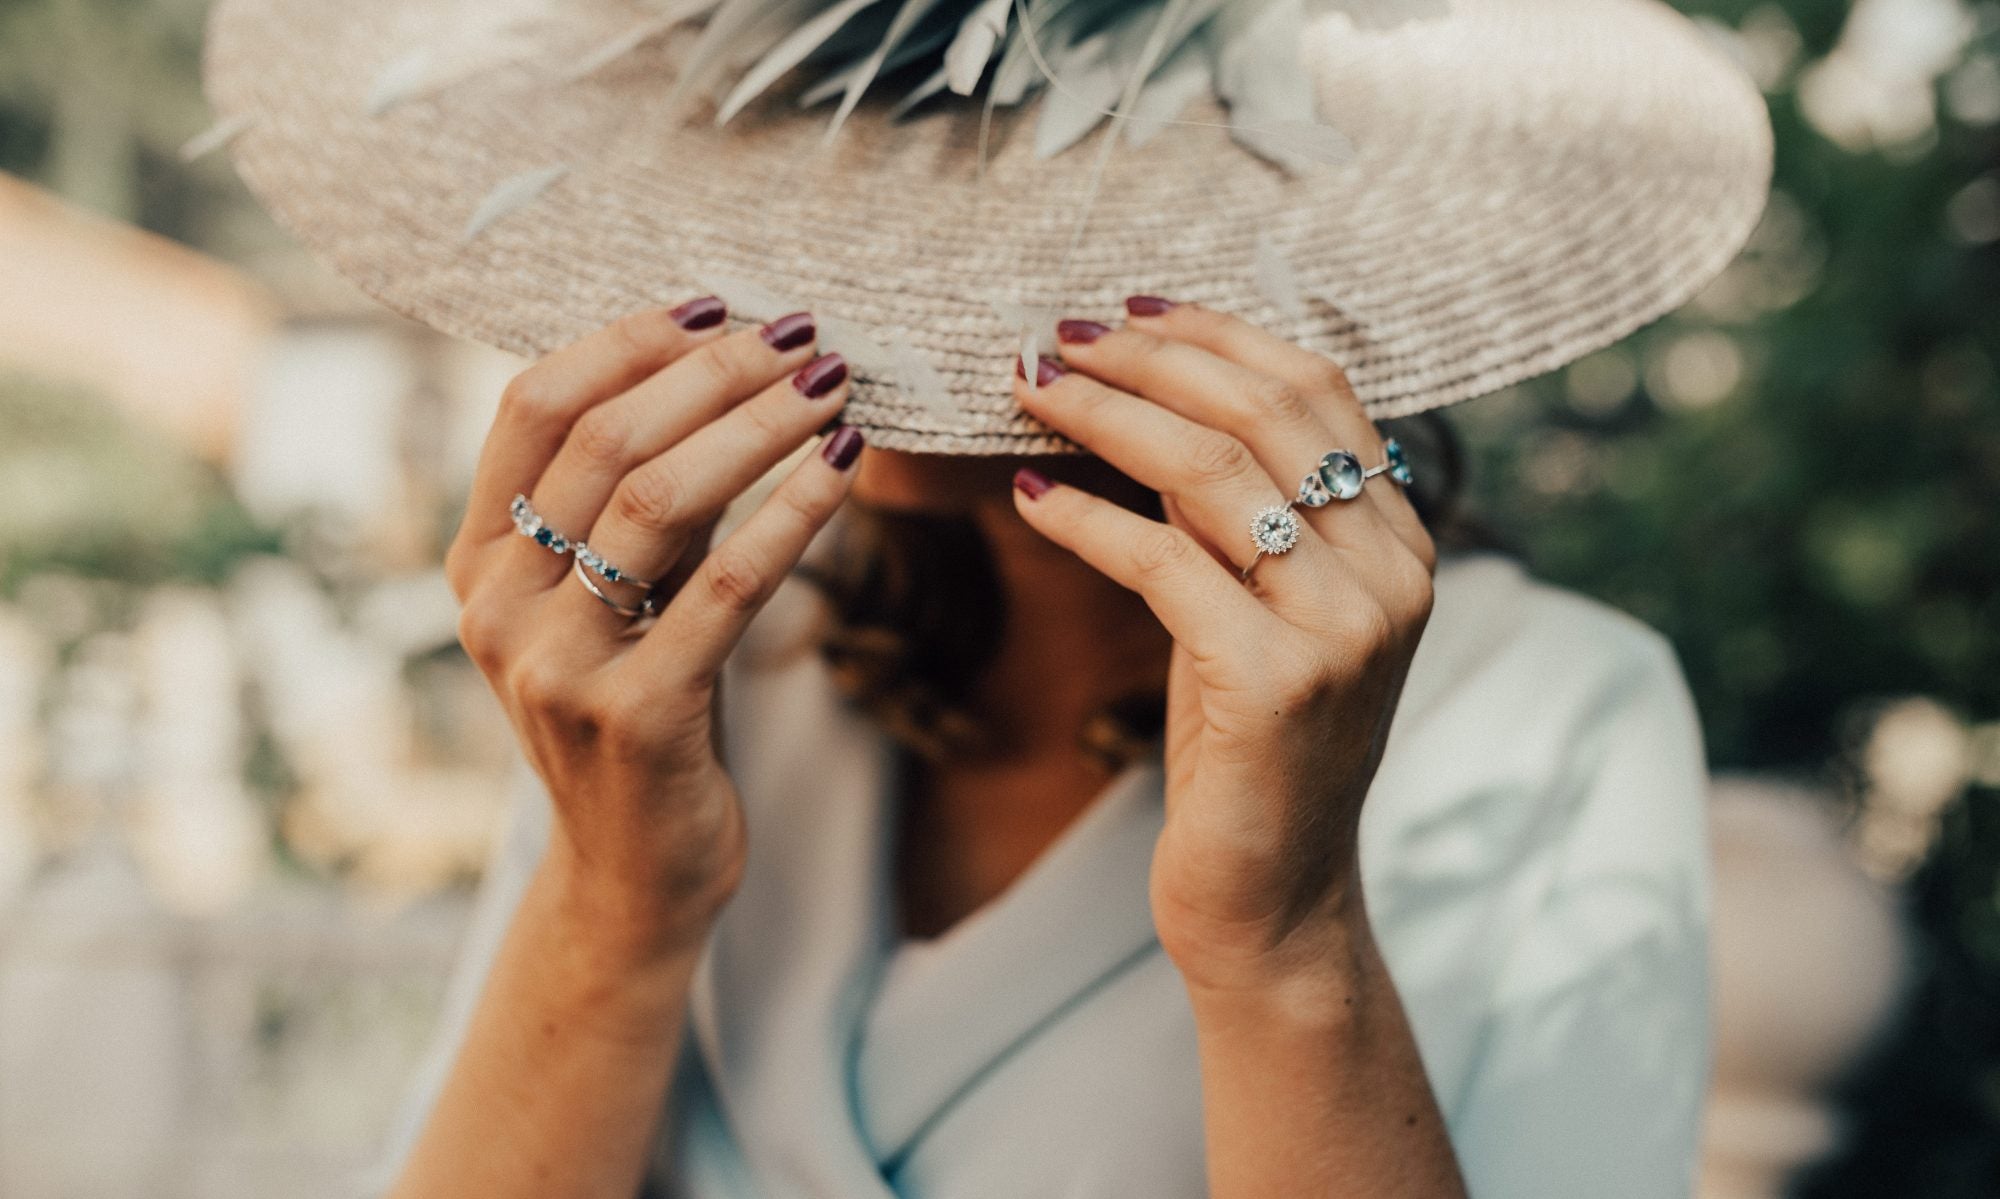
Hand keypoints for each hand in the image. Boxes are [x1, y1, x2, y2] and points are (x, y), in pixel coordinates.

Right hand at [445, 300, 862, 960]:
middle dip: (715, 372)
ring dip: (759, 427)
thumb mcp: (614, 601)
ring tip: (836, 388)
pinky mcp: (634, 717)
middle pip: (601, 439)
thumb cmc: (642, 715)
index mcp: (478, 561)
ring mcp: (555, 666)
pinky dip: (793, 514)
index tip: (720, 305)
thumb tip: (728, 371)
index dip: (627, 340)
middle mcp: (497, 607)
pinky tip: (846, 472)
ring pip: (657, 500)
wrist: (633, 876)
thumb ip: (637, 505)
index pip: (532, 404)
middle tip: (807, 337)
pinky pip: (725, 587)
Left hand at [1010, 301, 1436, 995]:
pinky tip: (1029, 498)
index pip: (1317, 390)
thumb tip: (1149, 405)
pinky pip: (1164, 563)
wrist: (1271, 899)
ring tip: (1026, 391)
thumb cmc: (1249, 752)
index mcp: (1402, 543)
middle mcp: (1393, 575)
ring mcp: (1345, 629)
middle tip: (1051, 339)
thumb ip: (1236, 518)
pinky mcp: (1278, 682)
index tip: (1122, 310)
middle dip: (1147, 360)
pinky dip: (1087, 520)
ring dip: (1103, 417)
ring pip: (1211, 473)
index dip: (1216, 334)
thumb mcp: (1254, 613)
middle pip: (1263, 413)